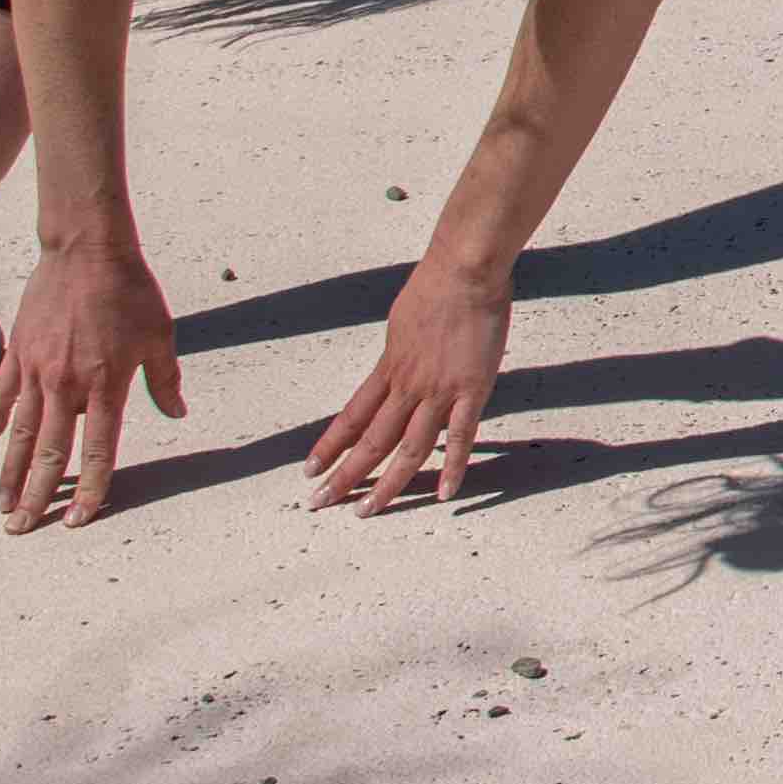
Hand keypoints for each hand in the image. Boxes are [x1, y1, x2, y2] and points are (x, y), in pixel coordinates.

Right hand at [0, 238, 182, 532]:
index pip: (99, 451)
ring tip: (2, 505)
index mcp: (106, 385)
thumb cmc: (130, 291)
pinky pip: (2, 394)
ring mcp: (36, 370)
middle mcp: (66, 385)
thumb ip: (165, 380)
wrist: (87, 251)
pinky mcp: (17, 352)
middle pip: (49, 453)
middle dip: (37, 496)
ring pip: (18, 434)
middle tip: (22, 529)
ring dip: (9, 472)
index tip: (79, 518)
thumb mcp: (160, 335)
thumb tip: (177, 412)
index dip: (90, 488)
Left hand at [304, 254, 516, 509]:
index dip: (329, 446)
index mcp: (388, 368)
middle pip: (371, 441)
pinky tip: (446, 494)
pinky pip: (461, 437)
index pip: (351, 417)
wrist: (464, 271)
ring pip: (408, 448)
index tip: (309, 471)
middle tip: (319, 504)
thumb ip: (398, 352)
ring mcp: (439, 391)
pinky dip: (452, 467)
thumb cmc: (436, 286)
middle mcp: (407, 386)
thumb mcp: (401, 322)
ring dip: (386, 484)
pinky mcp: (473, 390)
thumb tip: (394, 366)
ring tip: (366, 512)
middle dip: (344, 476)